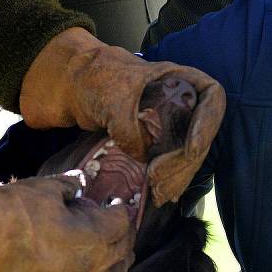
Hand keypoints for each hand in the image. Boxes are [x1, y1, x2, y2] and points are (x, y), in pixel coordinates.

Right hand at [0, 174, 135, 271]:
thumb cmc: (18, 212)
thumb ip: (69, 187)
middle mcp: (95, 264)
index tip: (116, 201)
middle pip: (123, 249)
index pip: (122, 220)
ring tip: (116, 249)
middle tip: (118, 222)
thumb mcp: (48, 188)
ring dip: (118, 260)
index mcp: (98, 235)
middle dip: (124, 233)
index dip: (121, 208)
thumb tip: (78, 183)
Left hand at [19, 29, 225, 205]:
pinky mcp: (149, 142)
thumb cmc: (89, 77)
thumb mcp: (113, 100)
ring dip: (176, 176)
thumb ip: (131, 129)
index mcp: (176, 78)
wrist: (59, 82)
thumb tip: (143, 159)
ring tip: (159, 194)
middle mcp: (177, 101)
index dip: (208, 124)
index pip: (212, 97)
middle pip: (199, 134)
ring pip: (185, 153)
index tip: (192, 148)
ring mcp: (165, 123)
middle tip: (162, 182)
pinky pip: (167, 162)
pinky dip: (165, 178)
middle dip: (184, 162)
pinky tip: (156, 193)